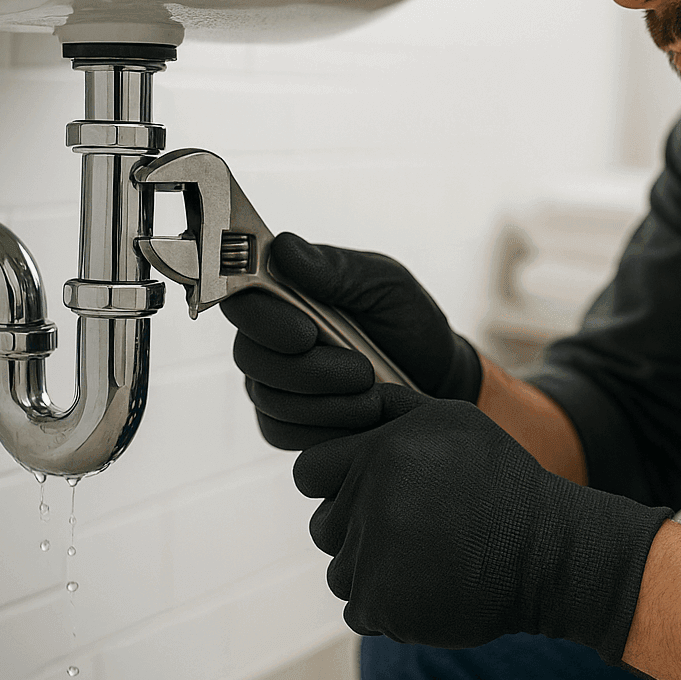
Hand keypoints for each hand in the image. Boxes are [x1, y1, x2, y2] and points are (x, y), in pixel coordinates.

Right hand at [220, 232, 482, 450]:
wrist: (437, 377)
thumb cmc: (408, 322)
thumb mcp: (385, 283)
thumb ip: (336, 269)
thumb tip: (284, 247)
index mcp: (286, 294)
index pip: (243, 302)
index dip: (263, 321)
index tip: (306, 334)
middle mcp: (270, 338)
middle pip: (250, 357)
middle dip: (308, 370)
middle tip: (360, 371)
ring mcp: (275, 382)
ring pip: (269, 399)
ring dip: (326, 402)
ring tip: (372, 395)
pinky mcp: (286, 422)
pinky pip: (280, 432)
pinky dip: (323, 430)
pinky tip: (358, 418)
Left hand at [293, 386, 672, 660]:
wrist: (547, 552)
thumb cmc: (500, 481)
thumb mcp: (453, 419)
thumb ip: (391, 407)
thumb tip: (347, 394)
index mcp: (380, 452)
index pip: (308, 472)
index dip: (334, 484)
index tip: (372, 494)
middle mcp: (369, 500)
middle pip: (324, 526)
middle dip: (357, 530)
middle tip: (414, 530)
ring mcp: (372, 556)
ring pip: (341, 570)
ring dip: (374, 571)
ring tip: (428, 558)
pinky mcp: (382, 604)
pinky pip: (361, 609)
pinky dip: (391, 606)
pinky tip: (432, 587)